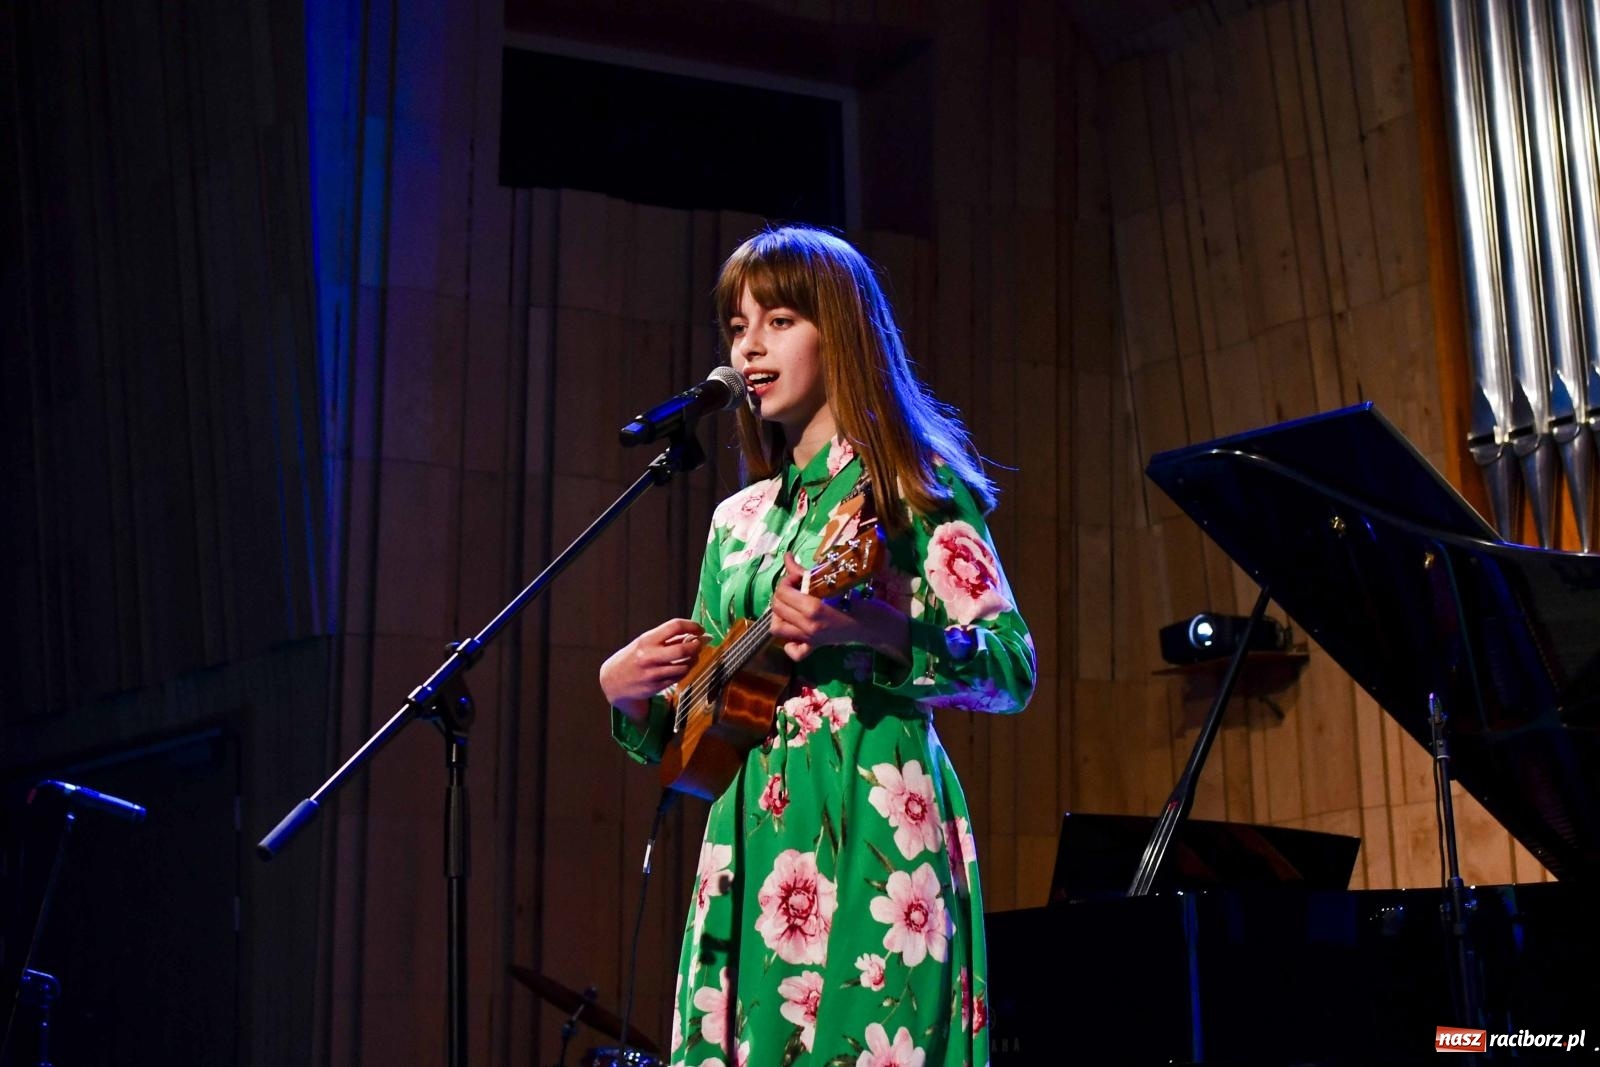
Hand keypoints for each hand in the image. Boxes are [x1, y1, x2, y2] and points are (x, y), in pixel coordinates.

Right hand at [599, 618, 705, 722]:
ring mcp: (653, 673)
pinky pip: (678, 677)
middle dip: (696, 646)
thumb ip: (667, 639)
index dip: (692, 626)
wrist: (613, 681)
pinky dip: (683, 671)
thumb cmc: (632, 658)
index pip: (674, 626)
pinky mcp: (656, 686)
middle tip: (699, 644)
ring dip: (692, 661)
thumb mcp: (645, 643)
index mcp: (647, 640)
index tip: (700, 629)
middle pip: (683, 649)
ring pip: (684, 666)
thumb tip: (695, 634)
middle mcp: (649, 656)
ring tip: (691, 657)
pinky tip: (681, 668)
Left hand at [770, 553, 908, 664]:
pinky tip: (796, 630)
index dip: (787, 580)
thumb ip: (806, 573)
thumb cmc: (856, 599)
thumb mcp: (832, 583)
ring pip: (777, 628)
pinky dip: (789, 642)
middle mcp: (807, 626)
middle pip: (777, 608)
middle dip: (782, 593)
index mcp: (813, 609)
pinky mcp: (815, 647)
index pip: (783, 592)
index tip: (799, 576)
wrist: (873, 622)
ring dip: (780, 615)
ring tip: (791, 606)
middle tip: (795, 587)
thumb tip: (787, 557)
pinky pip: (793, 651)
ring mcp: (810, 639)